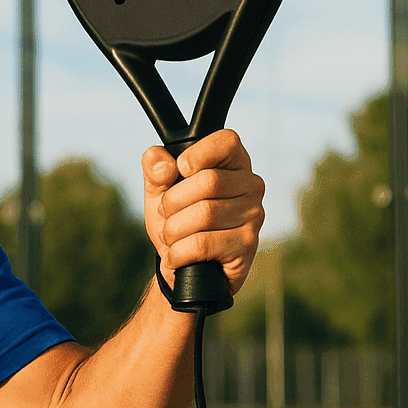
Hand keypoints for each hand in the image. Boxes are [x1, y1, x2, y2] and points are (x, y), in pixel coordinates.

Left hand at [142, 129, 263, 294]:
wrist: (183, 266)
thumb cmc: (176, 219)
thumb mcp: (158, 190)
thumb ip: (155, 168)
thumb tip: (164, 164)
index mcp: (233, 162)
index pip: (227, 140)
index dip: (198, 153)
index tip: (180, 170)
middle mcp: (251, 185)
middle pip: (208, 181)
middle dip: (172, 201)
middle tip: (167, 213)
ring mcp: (253, 215)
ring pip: (204, 214)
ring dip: (173, 229)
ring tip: (171, 236)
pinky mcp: (247, 245)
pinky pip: (203, 243)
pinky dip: (178, 251)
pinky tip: (176, 255)